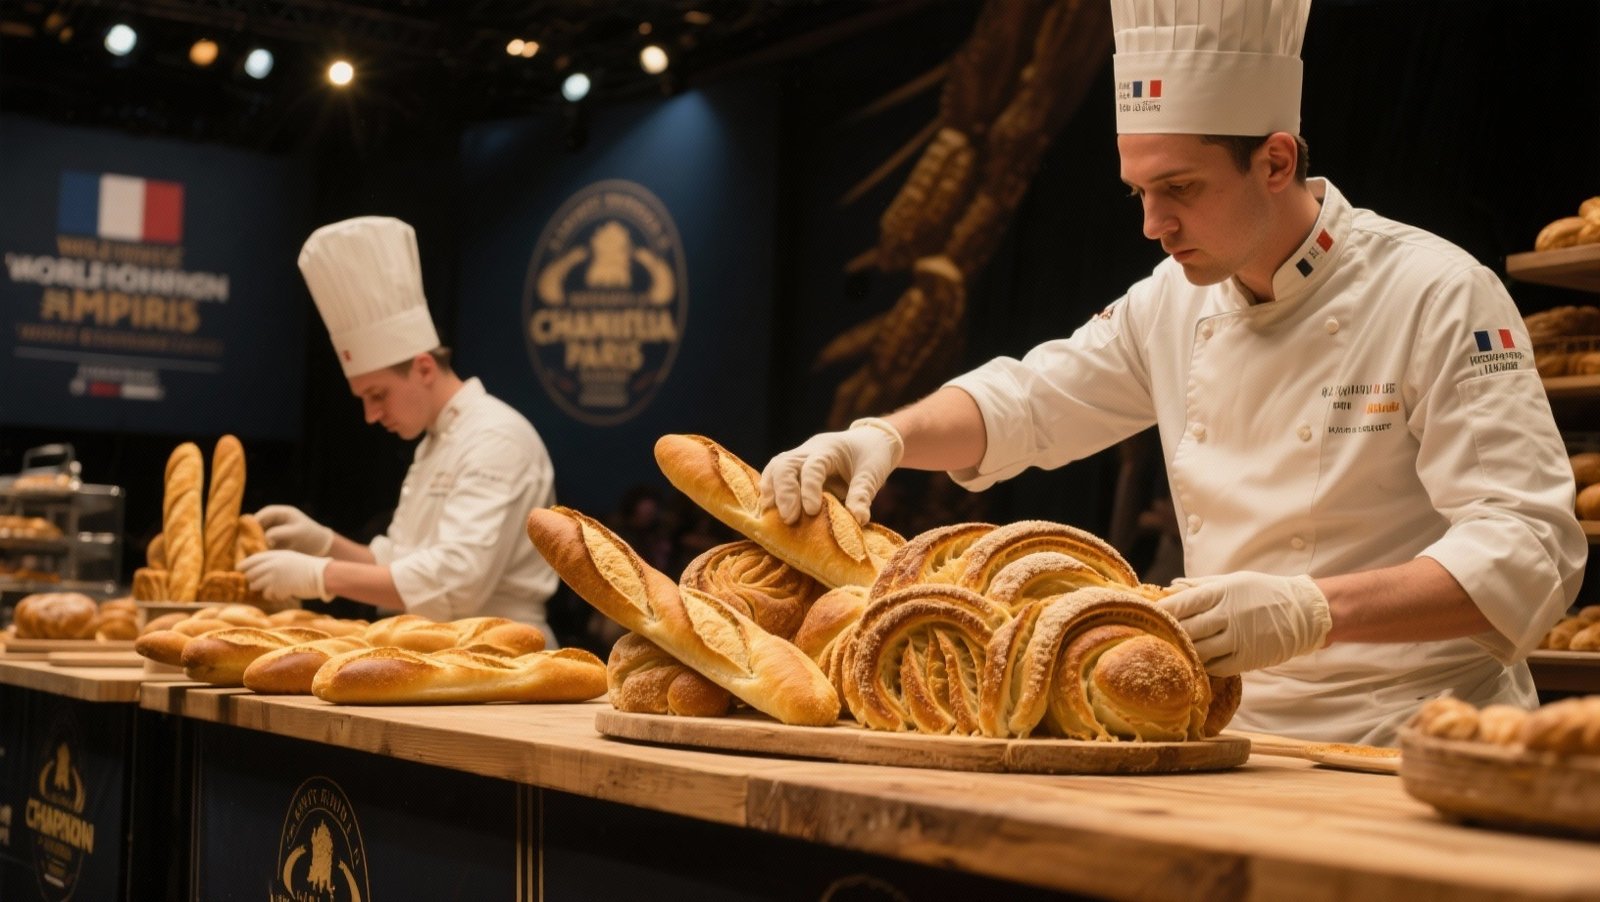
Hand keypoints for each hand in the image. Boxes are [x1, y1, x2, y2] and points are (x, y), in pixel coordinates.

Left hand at [240, 550, 331, 602]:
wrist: (321, 575)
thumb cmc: (307, 567)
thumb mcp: (289, 557)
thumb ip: (273, 561)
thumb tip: (256, 569)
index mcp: (274, 555)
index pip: (251, 560)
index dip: (244, 566)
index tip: (240, 569)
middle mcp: (271, 565)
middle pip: (250, 574)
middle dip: (254, 580)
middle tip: (263, 583)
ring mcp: (274, 577)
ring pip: (256, 585)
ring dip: (263, 588)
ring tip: (275, 588)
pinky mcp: (278, 588)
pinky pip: (267, 595)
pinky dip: (273, 596)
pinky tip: (283, 592)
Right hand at [255, 504, 332, 554]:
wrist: (319, 546)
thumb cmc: (310, 535)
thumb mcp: (297, 532)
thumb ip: (281, 533)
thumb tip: (266, 537)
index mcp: (281, 513)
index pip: (264, 514)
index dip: (255, 522)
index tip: (248, 532)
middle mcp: (274, 520)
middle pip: (257, 524)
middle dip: (250, 534)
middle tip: (246, 544)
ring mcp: (272, 530)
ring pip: (257, 534)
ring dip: (253, 542)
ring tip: (250, 551)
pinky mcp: (272, 541)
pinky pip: (261, 543)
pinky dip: (258, 548)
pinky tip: (256, 556)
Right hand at [759, 418, 903, 524]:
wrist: (870, 440)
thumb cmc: (872, 457)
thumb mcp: (872, 475)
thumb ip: (863, 495)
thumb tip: (857, 519)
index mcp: (830, 449)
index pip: (813, 467)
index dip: (809, 488)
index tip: (812, 511)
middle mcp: (809, 450)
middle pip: (785, 465)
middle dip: (785, 493)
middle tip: (790, 519)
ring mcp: (799, 456)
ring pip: (776, 467)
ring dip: (772, 492)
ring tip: (771, 515)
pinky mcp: (795, 466)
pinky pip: (775, 474)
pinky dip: (770, 491)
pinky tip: (768, 509)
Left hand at [1156, 571, 1331, 676]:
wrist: (1304, 612)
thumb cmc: (1264, 592)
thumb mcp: (1234, 580)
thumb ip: (1200, 586)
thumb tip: (1170, 587)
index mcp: (1220, 592)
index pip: (1180, 604)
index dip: (1159, 612)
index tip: (1146, 616)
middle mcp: (1226, 615)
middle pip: (1184, 629)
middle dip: (1165, 634)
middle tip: (1150, 638)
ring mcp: (1237, 639)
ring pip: (1197, 651)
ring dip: (1182, 652)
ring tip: (1170, 652)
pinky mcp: (1246, 659)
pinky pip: (1215, 666)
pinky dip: (1202, 665)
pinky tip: (1196, 661)